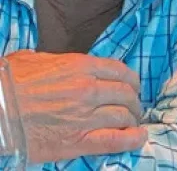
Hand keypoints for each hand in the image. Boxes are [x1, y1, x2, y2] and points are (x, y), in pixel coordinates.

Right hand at [6, 50, 146, 163]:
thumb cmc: (8, 85)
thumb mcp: (34, 60)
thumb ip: (58, 61)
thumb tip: (61, 64)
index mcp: (80, 66)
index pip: (120, 71)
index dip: (131, 80)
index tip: (132, 87)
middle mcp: (88, 89)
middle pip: (126, 94)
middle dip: (134, 101)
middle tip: (132, 107)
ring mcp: (85, 116)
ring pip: (124, 116)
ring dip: (132, 120)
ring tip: (132, 123)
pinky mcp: (77, 141)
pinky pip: (115, 140)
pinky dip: (132, 139)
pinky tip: (139, 137)